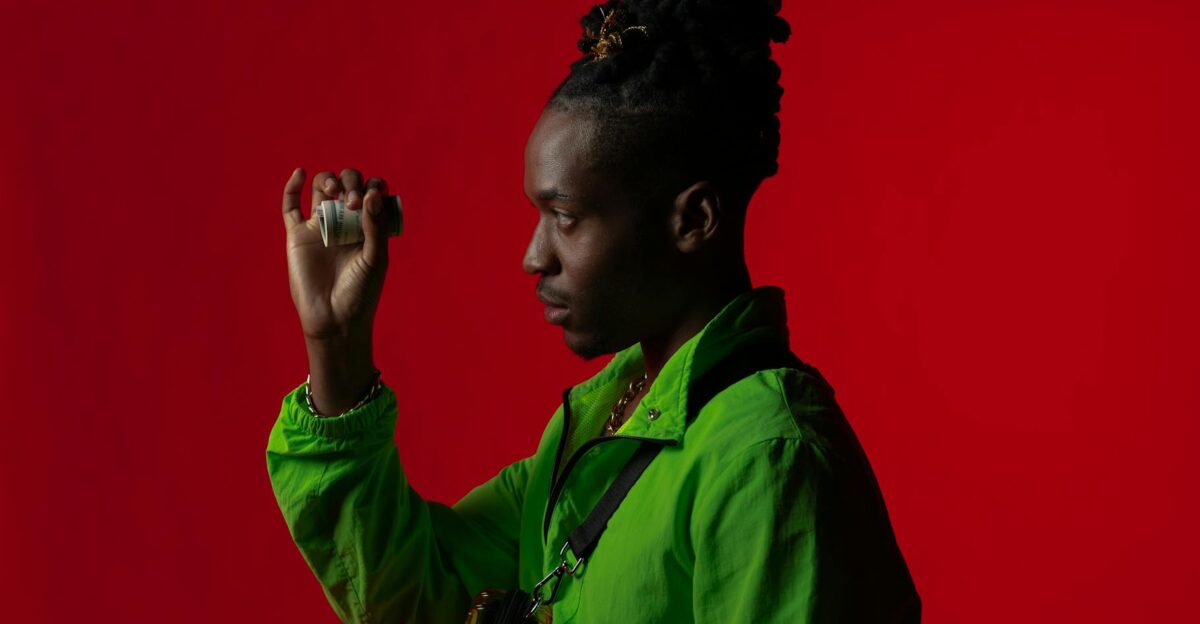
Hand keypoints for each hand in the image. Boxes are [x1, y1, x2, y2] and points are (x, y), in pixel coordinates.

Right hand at [282, 167, 390, 412]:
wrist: (334, 319)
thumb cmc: (360, 292)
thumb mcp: (375, 258)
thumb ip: (375, 226)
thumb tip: (370, 193)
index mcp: (368, 226)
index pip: (370, 193)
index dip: (372, 187)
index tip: (371, 198)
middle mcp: (345, 223)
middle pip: (346, 185)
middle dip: (350, 183)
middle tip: (352, 202)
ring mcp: (320, 227)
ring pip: (321, 189)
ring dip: (328, 180)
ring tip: (333, 193)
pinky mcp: (297, 235)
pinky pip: (290, 205)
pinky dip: (292, 186)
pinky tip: (301, 173)